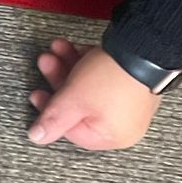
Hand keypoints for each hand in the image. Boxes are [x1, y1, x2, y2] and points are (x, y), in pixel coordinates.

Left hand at [28, 39, 162, 150]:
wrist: (143, 46)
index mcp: (113, 135)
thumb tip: (38, 136)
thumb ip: (53, 120)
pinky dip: (88, 62)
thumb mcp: (73, 101)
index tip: (38, 94)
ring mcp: (131, 99)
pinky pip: (103, 74)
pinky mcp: (133, 78)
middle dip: (58, 79)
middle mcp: (125, 121)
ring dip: (69, 66)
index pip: (72, 129)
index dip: (51, 110)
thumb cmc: (115, 79)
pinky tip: (77, 48)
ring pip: (89, 85)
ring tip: (58, 48)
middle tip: (47, 63)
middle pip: (79, 104)